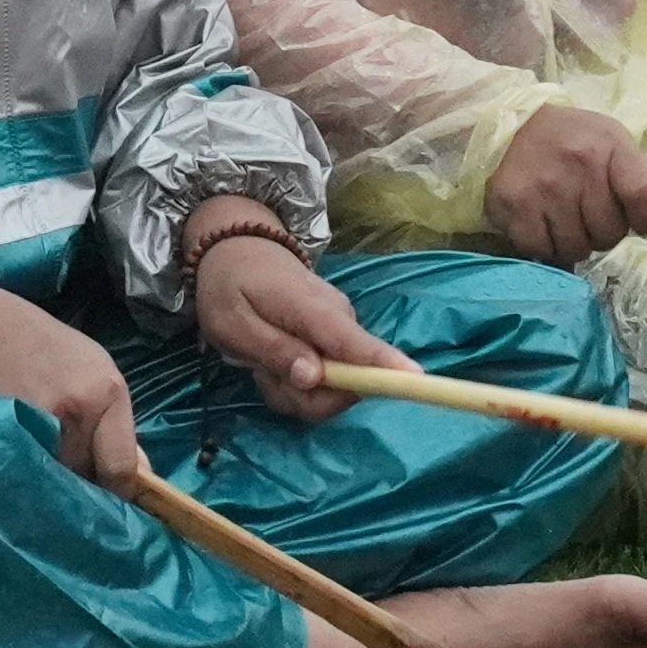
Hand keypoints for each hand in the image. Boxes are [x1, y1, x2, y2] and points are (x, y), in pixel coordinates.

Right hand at [0, 254, 145, 488]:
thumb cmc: (32, 345)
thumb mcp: (86, 369)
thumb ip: (109, 421)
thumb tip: (131, 477)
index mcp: (109, 390)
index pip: (124, 468)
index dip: (115, 492)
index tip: (105, 501)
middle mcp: (85, 406)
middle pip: (92, 480)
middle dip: (82, 487)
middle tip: (63, 477)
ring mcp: (48, 421)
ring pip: (59, 482)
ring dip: (51, 481)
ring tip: (33, 456)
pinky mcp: (13, 433)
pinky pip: (28, 475)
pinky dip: (25, 475)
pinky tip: (15, 457)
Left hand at [188, 216, 412, 422]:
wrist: (238, 250)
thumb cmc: (230, 285)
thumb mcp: (232, 324)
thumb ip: (274, 350)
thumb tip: (314, 378)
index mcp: (312, 310)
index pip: (355, 342)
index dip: (385, 365)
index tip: (416, 380)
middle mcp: (339, 320)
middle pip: (346, 384)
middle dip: (303, 397)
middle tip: (261, 375)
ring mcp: (340, 329)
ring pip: (333, 388)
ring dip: (292, 391)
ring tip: (261, 364)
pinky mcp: (336, 339)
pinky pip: (326, 380)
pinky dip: (295, 383)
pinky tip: (272, 362)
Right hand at [485, 104, 646, 266]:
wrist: (509, 123)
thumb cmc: (570, 137)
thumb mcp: (611, 141)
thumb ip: (643, 171)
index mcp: (611, 145)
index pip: (645, 197)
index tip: (638, 220)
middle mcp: (580, 164)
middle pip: (610, 233)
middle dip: (603, 232)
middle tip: (589, 214)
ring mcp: (546, 187)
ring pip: (576, 248)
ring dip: (573, 242)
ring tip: (564, 219)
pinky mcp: (515, 206)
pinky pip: (542, 250)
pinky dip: (544, 246)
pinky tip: (541, 223)